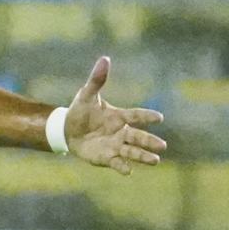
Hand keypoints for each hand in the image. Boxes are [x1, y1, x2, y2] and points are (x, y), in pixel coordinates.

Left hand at [64, 57, 165, 174]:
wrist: (66, 131)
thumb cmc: (80, 112)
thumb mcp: (86, 96)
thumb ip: (97, 80)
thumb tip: (105, 58)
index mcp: (119, 116)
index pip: (135, 115)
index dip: (146, 116)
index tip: (159, 117)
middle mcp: (121, 132)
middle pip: (138, 136)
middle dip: (150, 141)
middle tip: (162, 146)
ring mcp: (115, 145)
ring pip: (132, 151)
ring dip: (143, 156)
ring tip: (155, 160)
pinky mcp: (106, 157)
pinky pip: (117, 162)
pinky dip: (123, 166)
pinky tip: (129, 171)